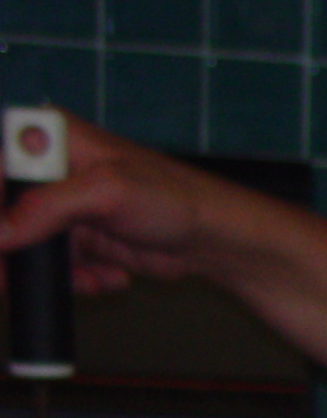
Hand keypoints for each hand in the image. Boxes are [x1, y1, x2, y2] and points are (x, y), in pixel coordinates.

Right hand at [0, 111, 235, 291]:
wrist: (214, 238)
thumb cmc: (174, 198)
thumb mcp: (107, 193)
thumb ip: (48, 207)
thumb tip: (2, 232)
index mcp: (46, 138)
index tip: (5, 241)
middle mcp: (48, 169)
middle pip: (7, 211)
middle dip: (17, 249)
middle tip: (19, 276)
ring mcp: (62, 205)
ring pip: (27, 244)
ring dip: (53, 269)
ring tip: (90, 278)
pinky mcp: (79, 237)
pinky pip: (57, 264)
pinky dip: (78, 278)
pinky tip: (109, 278)